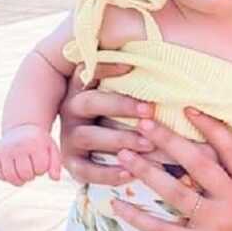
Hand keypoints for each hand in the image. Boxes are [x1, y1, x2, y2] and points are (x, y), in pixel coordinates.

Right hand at [0, 124, 60, 185]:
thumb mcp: (51, 149)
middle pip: (26, 175)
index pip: (40, 169)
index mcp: (34, 143)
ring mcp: (4, 149)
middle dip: (31, 176)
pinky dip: (7, 178)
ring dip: (19, 180)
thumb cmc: (39, 142)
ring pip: (11, 177)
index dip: (42, 170)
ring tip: (24, 174)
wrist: (21, 129)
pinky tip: (13, 171)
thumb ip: (56, 164)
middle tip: (31, 169)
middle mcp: (17, 145)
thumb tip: (55, 179)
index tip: (41, 162)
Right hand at [59, 64, 155, 184]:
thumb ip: (136, 82)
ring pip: (89, 136)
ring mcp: (69, 137)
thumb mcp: (126, 97)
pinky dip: (108, 173)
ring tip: (148, 144)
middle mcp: (72, 109)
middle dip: (121, 106)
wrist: (106, 153)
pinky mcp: (72, 163)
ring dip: (120, 139)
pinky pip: (86, 169)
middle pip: (91, 103)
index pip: (89, 71)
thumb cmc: (127, 116)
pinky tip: (130, 173)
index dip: (107, 67)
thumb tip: (161, 57)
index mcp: (83, 88)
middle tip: (150, 111)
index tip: (131, 66)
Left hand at [111, 110, 231, 230]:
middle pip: (197, 163)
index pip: (230, 148)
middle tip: (144, 123)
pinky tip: (117, 204)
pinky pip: (162, 229)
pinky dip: (138, 217)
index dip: (209, 126)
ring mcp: (215, 225)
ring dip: (146, 171)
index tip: (188, 109)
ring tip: (123, 154)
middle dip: (168, 140)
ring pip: (175, 191)